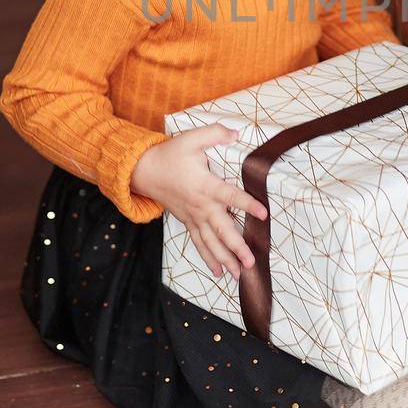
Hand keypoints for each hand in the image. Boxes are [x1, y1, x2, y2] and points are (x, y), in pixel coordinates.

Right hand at [132, 124, 267, 280]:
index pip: (230, 196)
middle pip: (221, 230)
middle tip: (250, 261)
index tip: (263, 213)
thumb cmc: (170, 154)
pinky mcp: (188, 222)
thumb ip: (214, 134)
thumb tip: (236, 133)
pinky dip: (208, 258)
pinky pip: (199, 243)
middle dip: (236, 247)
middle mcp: (201, 206)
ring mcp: (193, 217)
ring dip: (225, 259)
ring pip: (210, 242)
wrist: (144, 170)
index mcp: (205, 185)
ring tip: (239, 274)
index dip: (247, 204)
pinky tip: (218, 272)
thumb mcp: (191, 138)